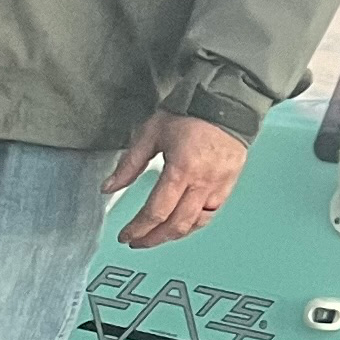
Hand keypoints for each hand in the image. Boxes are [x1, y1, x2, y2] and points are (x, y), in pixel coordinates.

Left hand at [105, 112, 245, 248]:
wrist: (228, 98)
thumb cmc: (192, 111)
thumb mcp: (152, 132)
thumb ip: (129, 164)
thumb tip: (109, 187)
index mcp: (183, 168)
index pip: (156, 212)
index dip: (138, 229)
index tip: (125, 236)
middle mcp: (203, 180)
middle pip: (176, 225)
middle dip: (152, 239)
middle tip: (136, 241)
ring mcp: (220, 183)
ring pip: (194, 224)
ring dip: (172, 235)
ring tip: (155, 236)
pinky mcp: (230, 182)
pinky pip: (210, 214)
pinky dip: (192, 224)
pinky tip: (179, 224)